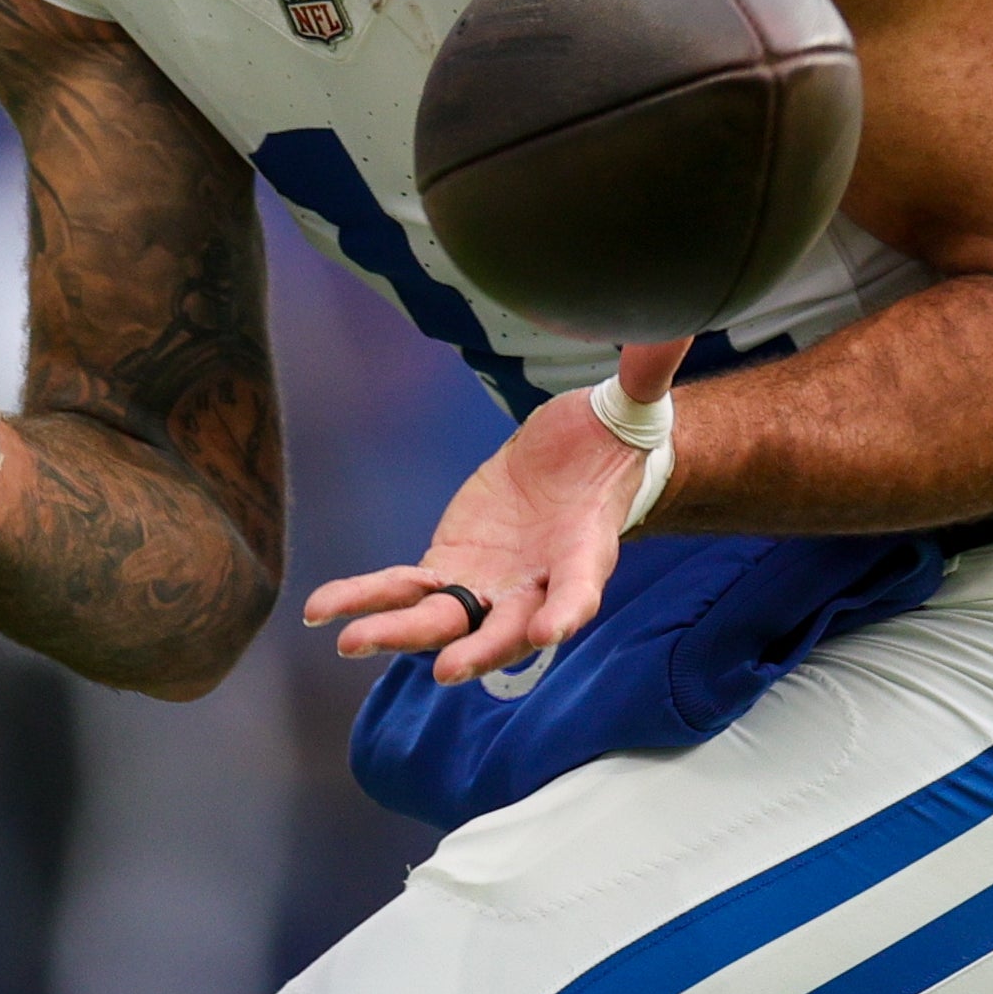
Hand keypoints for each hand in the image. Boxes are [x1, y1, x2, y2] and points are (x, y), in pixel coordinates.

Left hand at [302, 337, 690, 685]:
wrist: (577, 463)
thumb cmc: (608, 442)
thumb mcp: (630, 408)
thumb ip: (646, 375)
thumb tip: (670, 323)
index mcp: (585, 552)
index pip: (581, 586)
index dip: (568, 608)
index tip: (552, 630)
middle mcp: (537, 585)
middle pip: (506, 628)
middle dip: (476, 650)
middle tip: (447, 670)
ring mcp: (490, 584)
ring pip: (444, 620)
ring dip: (400, 634)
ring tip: (353, 641)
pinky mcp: (450, 567)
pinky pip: (405, 591)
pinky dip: (368, 600)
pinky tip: (323, 611)